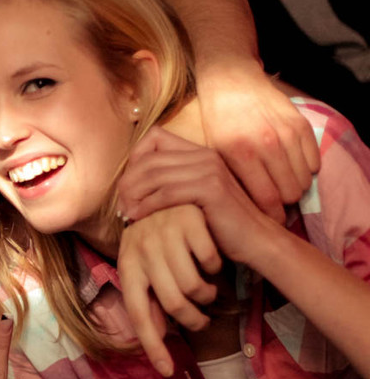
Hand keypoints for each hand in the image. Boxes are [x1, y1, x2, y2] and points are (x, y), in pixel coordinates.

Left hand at [118, 205, 220, 375]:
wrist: (200, 198)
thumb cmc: (185, 243)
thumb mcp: (163, 268)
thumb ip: (156, 296)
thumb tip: (153, 339)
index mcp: (128, 261)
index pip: (138, 312)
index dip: (153, 344)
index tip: (166, 371)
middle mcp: (138, 244)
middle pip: (172, 304)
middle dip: (193, 319)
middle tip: (203, 319)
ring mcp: (163, 228)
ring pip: (191, 286)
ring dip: (206, 293)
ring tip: (209, 287)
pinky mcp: (189, 215)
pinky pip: (208, 262)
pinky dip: (216, 266)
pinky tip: (214, 259)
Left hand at [119, 126, 279, 265]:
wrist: (257, 241)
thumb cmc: (220, 224)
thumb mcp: (193, 196)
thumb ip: (171, 182)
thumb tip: (130, 182)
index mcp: (200, 152)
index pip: (155, 137)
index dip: (134, 158)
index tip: (127, 185)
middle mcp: (205, 156)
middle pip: (149, 158)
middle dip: (128, 182)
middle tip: (120, 205)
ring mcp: (209, 170)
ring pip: (154, 175)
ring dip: (133, 195)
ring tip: (125, 213)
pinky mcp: (211, 189)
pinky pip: (166, 193)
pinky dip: (146, 206)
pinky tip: (137, 218)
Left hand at [195, 68, 318, 221]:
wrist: (230, 80)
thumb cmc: (215, 120)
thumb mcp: (211, 151)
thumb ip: (228, 180)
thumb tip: (241, 213)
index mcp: (239, 153)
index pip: (268, 201)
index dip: (271, 217)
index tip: (268, 220)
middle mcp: (266, 144)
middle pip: (290, 194)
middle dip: (282, 202)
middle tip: (271, 200)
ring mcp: (287, 133)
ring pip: (304, 180)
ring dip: (293, 186)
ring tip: (277, 183)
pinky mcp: (301, 124)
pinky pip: (314, 163)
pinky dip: (304, 169)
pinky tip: (287, 166)